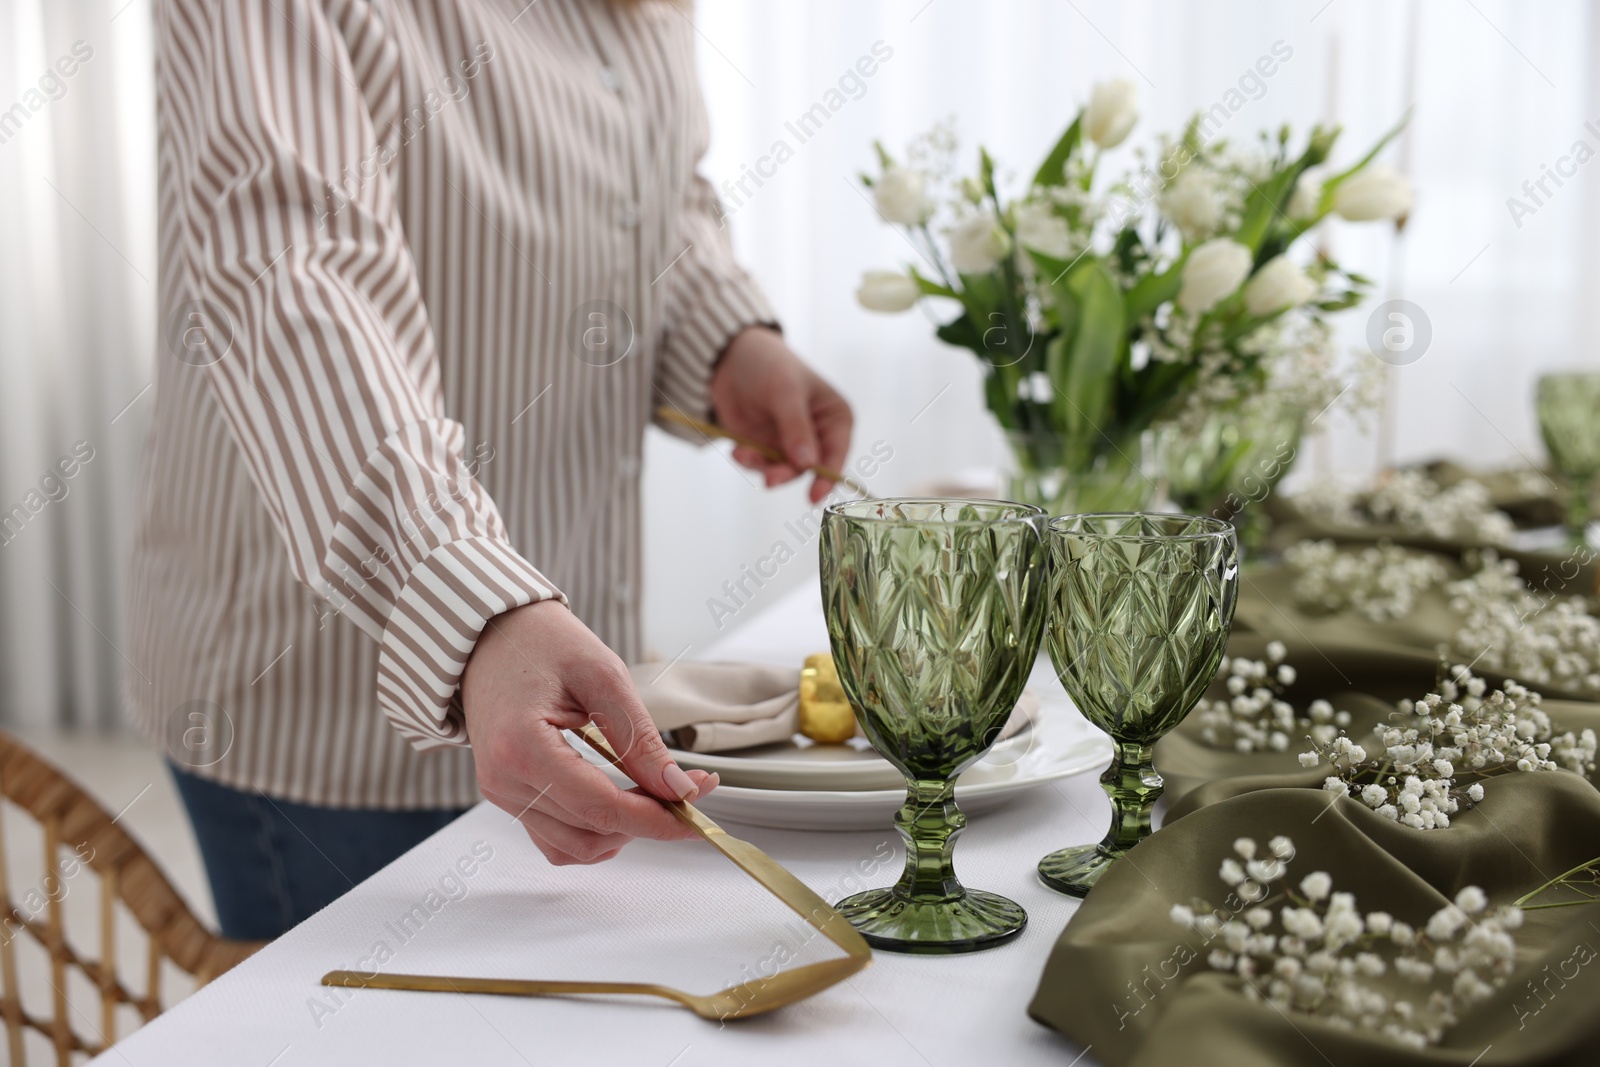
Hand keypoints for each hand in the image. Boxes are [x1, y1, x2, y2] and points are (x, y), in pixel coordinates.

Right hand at [462, 600, 717, 865]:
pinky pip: (555, 838)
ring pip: (574, 847)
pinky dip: (593, 832)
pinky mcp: (506, 795)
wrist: (490, 634)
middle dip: (648, 820)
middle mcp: (503, 780)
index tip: (697, 810)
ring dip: (622, 831)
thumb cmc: (541, 641)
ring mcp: (500, 792)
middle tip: (685, 787)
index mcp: (522, 747)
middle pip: (592, 832)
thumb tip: (678, 788)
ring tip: (651, 793)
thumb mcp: (603, 676)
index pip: (601, 808)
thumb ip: (640, 740)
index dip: (656, 819)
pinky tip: (618, 803)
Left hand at [710, 326, 853, 502]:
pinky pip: (761, 465)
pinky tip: (738, 450)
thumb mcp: (785, 392)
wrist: (730, 358)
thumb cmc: (769, 365)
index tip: (814, 496)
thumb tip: (808, 465)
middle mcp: (817, 434)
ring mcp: (790, 443)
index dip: (828, 476)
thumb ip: (796, 429)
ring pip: (783, 471)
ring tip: (743, 454)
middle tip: (769, 480)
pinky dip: (750, 462)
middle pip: (808, 468)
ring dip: (763, 467)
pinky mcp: (766, 447)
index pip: (837, 452)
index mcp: (834, 418)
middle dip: (787, 473)